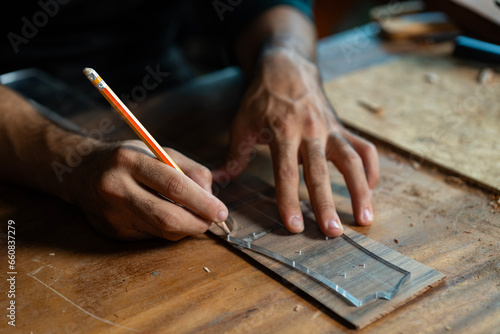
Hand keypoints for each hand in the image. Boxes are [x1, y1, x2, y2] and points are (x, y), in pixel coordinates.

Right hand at [68, 140, 227, 240]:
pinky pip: (151, 236)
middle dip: (198, 223)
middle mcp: (115, 188)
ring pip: (162, 231)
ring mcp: (111, 214)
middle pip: (167, 217)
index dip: (202, 202)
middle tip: (213, 220)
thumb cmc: (128, 159)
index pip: (173, 186)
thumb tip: (211, 197)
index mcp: (128, 161)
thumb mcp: (158, 151)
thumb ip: (189, 170)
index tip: (221, 211)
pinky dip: (168, 230)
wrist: (81, 172)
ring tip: (193, 215)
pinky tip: (167, 216)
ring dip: (186, 227)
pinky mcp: (111, 232)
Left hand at [214, 48, 378, 236]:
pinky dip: (371, 167)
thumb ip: (235, 154)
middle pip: (321, 172)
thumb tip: (218, 181)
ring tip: (365, 217)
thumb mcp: (242, 122)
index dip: (289, 200)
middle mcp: (311, 131)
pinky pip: (363, 147)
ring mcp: (331, 129)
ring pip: (351, 160)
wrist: (287, 67)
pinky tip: (371, 188)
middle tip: (333, 232)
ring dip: (361, 190)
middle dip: (327, 204)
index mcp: (283, 132)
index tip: (295, 226)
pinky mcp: (342, 127)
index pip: (286, 172)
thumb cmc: (262, 97)